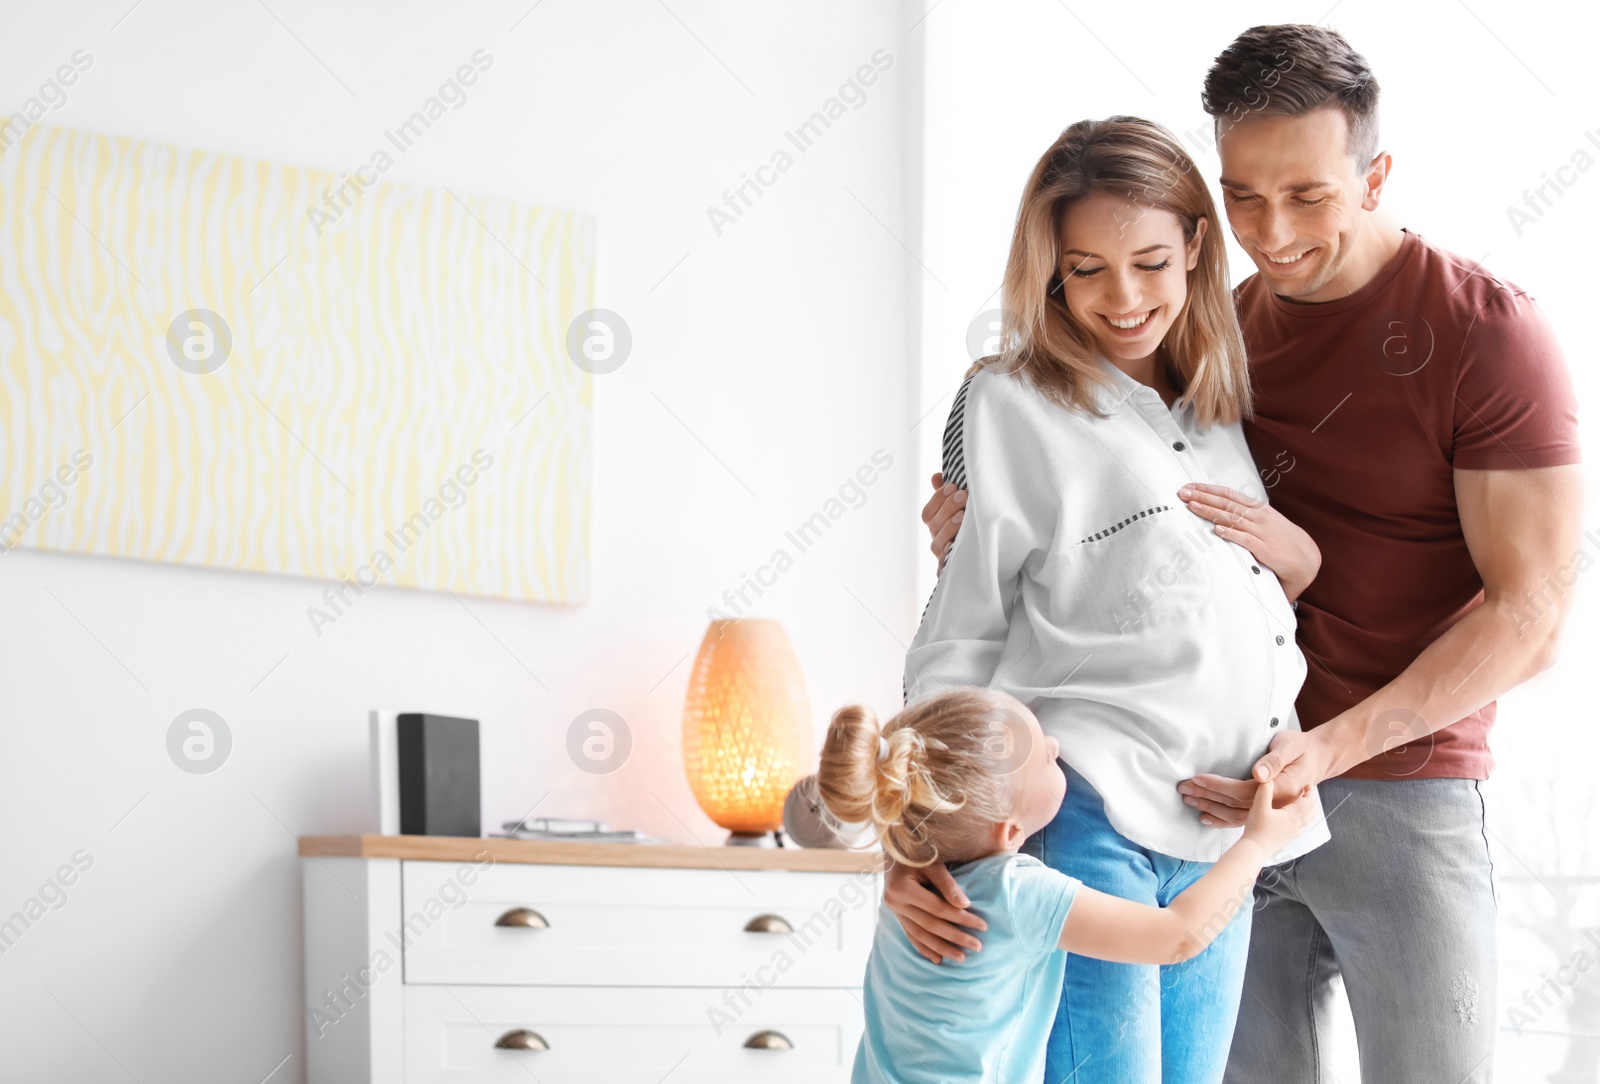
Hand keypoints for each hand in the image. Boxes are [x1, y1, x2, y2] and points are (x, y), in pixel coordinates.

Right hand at [882, 856, 985, 963]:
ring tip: (961, 958)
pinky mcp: (896, 914)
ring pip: (920, 935)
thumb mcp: (932, 863)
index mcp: (903, 887)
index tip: (982, 926)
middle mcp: (895, 902)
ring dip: (941, 948)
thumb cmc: (917, 853)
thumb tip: (965, 905)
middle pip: (930, 925)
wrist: (894, 849)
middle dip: (955, 937)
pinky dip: (924, 948)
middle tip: (978, 947)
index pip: (938, 909)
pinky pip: (910, 934)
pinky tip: (938, 959)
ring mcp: (894, 910)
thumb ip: (947, 884)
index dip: (961, 918)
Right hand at [920, 473, 966, 572]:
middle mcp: (937, 539)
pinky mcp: (950, 569)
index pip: (928, 512)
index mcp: (936, 525)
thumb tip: (936, 477)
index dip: (938, 498)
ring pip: (938, 542)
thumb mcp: (963, 507)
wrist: (988, 554)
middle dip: (947, 508)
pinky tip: (956, 544)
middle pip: (934, 525)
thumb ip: (949, 493)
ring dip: (949, 527)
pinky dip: (948, 555)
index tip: (953, 487)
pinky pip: (944, 565)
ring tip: (963, 516)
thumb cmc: (972, 524)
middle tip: (963, 495)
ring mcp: (943, 554)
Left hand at [1177, 483, 1320, 600]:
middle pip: (1226, 503)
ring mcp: (1262, 532)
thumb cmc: (1281, 539)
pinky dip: (1231, 533)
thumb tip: (1221, 509)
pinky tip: (1217, 529)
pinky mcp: (1265, 549)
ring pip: (1232, 518)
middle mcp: (1258, 517)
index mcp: (1257, 508)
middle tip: (1182, 493)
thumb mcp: (1264, 521)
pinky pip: (1245, 539)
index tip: (1190, 487)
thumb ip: (1245, 514)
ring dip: (1210, 511)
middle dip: (1202, 497)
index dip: (1208, 490)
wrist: (1306, 558)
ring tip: (1192, 506)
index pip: (1228, 495)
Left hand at [1179, 728, 1339, 826]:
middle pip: (1235, 803)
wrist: (1318, 758)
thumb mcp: (1290, 746)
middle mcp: (1274, 804)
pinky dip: (1222, 819)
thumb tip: (1259, 774)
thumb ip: (1275, 760)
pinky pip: (1241, 818)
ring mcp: (1270, 809)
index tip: (1198, 778)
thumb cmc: (1302, 748)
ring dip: (1210, 807)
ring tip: (1188, 798)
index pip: (1243, 790)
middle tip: (1184, 788)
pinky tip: (1206, 817)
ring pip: (1235, 813)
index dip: (1219, 786)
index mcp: (1281, 788)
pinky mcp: (1266, 809)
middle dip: (1207, 796)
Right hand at [1241, 778, 1316, 854]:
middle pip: (1310, 811)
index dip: (1310, 792)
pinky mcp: (1286, 839)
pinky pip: (1300, 829)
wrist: (1255, 849)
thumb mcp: (1259, 806)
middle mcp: (1296, 825)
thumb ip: (1265, 791)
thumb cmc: (1257, 829)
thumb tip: (1268, 779)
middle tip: (1308, 792)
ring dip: (1308, 811)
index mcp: (1292, 815)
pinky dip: (1302, 821)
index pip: (1308, 802)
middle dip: (1311, 800)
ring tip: (1304, 805)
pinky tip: (1295, 822)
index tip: (1308, 784)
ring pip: (1307, 821)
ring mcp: (1292, 833)